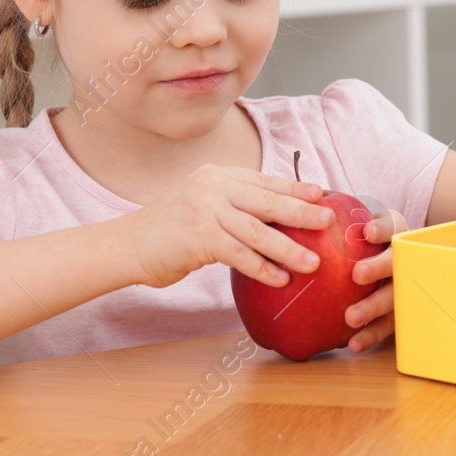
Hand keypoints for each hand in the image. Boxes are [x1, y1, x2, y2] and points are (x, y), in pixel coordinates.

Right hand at [123, 165, 333, 288]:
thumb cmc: (168, 230)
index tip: (321, 194)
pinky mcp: (199, 238)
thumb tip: (277, 218)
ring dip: (289, 248)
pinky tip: (280, 280)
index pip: (265, 180)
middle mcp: (213, 186)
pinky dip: (263, 269)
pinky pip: (240, 255)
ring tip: (314, 262)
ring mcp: (205, 210)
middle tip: (329, 222)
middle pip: (268, 201)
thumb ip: (233, 205)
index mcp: (218, 175)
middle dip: (302, 213)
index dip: (295, 188)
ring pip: (259, 231)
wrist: (126, 245)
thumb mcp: (201, 204)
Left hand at [344, 208, 406, 351]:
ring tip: (350, 317)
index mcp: (395, 233)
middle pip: (398, 263)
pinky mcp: (400, 312)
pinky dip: (372, 335)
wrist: (389, 262)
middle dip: (380, 268)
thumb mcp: (354, 220)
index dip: (383, 227)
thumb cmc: (361, 241)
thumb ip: (335, 211)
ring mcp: (406, 287)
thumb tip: (308, 197)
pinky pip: (388, 326)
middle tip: (357, 275)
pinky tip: (353, 344)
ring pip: (396, 298)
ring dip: (374, 308)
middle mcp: (405, 259)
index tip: (367, 231)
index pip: (393, 225)